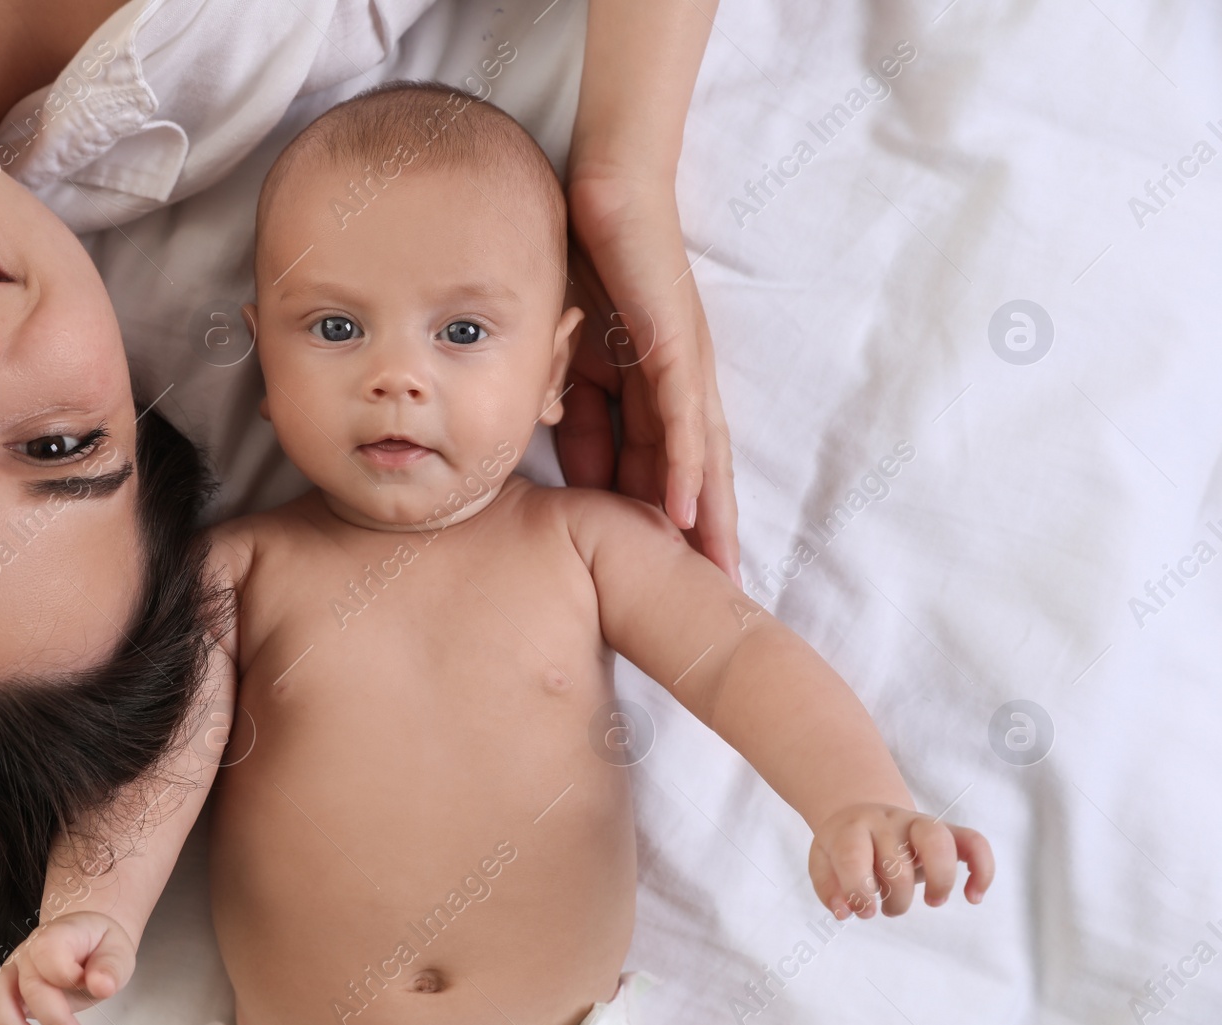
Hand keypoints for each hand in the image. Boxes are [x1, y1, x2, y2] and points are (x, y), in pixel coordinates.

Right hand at [0, 911, 136, 1024]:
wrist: (83, 941)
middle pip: (29, 986)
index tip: (94, 987)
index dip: (68, 975)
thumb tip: (102, 985)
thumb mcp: (116, 951)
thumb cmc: (96, 947)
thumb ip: (110, 967)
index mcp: (56, 935)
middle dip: (53, 1019)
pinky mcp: (4, 991)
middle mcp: (28, 952)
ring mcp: (13, 971)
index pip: (49, 953)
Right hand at [559, 172, 739, 585]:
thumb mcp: (563, 348)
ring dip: (708, 518)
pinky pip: (682, 416)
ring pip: (699, 455)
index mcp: (647, 383)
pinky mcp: (673, 342)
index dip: (658, 519)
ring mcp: (679, 363)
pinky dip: (687, 466)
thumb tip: (552, 442)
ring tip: (713, 572)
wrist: (600, 188)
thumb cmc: (580, 258)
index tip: (661, 574)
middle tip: (706, 596)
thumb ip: (564, 395)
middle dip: (700, 536)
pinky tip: (689, 510)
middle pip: (692, 471)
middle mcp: (674, 381)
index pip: (654, 464)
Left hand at [807, 803, 994, 918]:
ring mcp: (918, 823)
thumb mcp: (822, 862)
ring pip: (938, 840)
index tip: (865, 911)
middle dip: (894, 897)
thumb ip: (828, 888)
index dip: (857, 890)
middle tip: (889, 908)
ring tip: (933, 902)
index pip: (852, 856)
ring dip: (939, 879)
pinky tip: (974, 896)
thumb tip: (845, 911)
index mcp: (852, 829)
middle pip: (896, 859)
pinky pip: (974, 841)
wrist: (864, 813)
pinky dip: (982, 868)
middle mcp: (887, 821)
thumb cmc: (844, 847)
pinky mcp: (946, 831)